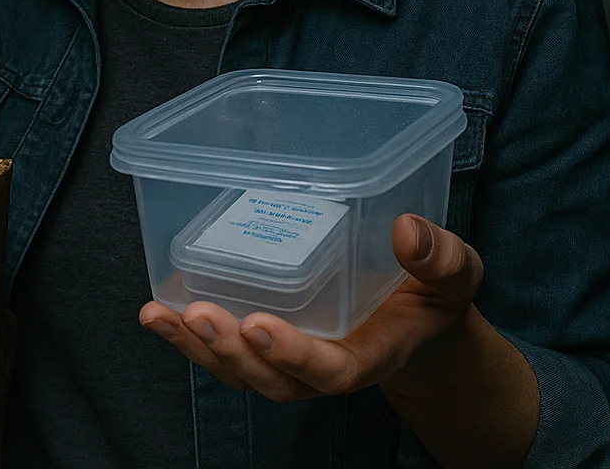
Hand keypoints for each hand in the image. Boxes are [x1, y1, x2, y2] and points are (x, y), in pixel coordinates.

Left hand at [140, 214, 482, 400]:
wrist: (416, 315)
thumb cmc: (433, 292)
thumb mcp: (453, 274)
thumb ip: (440, 258)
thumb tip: (407, 231)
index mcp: (372, 354)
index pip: (332, 370)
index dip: (293, 354)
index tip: (259, 324)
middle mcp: (323, 365)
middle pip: (271, 378)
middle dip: (233, 352)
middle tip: (201, 314)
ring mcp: (289, 359)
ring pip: (239, 369)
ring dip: (197, 347)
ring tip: (159, 317)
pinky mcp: (265, 342)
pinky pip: (224, 350)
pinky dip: (188, 336)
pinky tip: (156, 312)